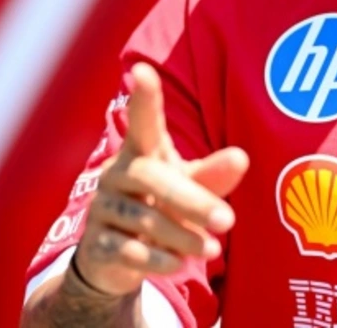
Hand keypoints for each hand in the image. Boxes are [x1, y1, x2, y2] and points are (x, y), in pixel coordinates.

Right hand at [72, 63, 249, 296]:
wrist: (117, 258)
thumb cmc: (161, 207)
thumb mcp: (191, 189)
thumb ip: (213, 176)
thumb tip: (241, 158)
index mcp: (142, 151)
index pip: (142, 120)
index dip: (143, 97)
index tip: (142, 71)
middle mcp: (117, 173)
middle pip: (152, 178)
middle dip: (193, 201)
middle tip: (229, 221)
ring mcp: (102, 207)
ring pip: (142, 218)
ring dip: (182, 237)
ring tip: (212, 250)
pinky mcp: (95, 243)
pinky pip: (126, 249)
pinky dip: (157, 259)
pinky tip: (178, 264)